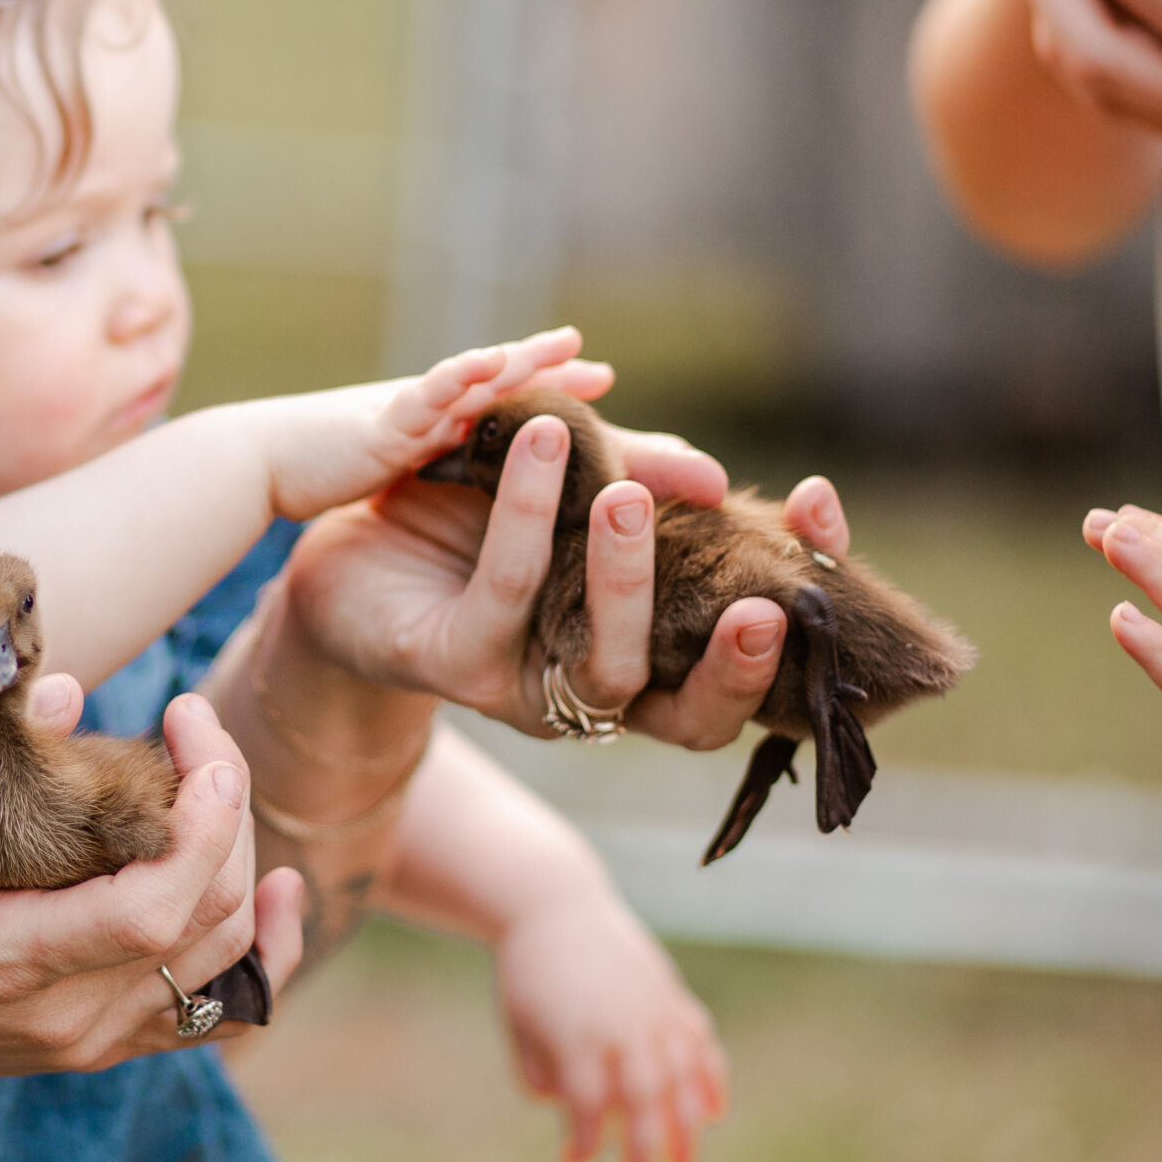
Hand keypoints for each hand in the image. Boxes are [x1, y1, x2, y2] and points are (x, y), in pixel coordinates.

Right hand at [0, 679, 304, 1128]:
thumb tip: (67, 693)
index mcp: (1, 960)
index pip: (153, 907)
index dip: (204, 817)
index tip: (190, 724)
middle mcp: (60, 1017)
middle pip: (206, 918)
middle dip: (225, 805)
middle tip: (190, 723)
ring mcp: (85, 1041)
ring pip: (224, 956)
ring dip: (241, 855)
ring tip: (210, 774)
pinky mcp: (96, 1046)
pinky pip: (215, 1009)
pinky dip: (262, 949)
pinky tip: (280, 889)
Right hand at [259, 326, 612, 521]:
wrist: (252, 462)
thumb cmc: (308, 466)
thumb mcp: (380, 463)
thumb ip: (417, 457)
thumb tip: (449, 466)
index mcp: (430, 423)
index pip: (498, 399)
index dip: (546, 386)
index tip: (596, 378)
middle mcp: (424, 409)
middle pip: (499, 383)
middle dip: (550, 373)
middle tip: (601, 366)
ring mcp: (404, 413)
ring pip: (473, 380)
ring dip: (519, 363)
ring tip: (566, 347)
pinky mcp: (380, 426)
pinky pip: (425, 396)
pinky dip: (457, 376)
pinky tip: (489, 362)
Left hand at [283, 411, 850, 748]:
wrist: (341, 549)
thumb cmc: (468, 527)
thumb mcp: (565, 496)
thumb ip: (635, 482)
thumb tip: (715, 477)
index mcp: (650, 652)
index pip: (750, 646)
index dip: (801, 586)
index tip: (820, 503)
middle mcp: (600, 689)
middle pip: (697, 713)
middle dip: (736, 660)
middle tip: (760, 596)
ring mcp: (530, 689)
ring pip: (606, 667)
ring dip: (624, 580)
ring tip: (625, 492)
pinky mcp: (454, 667)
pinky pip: (506, 598)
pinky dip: (527, 521)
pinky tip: (541, 448)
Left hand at [496, 892, 726, 1161]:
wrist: (555, 905)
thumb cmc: (528, 973)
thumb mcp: (517, 1024)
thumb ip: (537, 1074)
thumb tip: (569, 1110)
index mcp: (575, 1032)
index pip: (586, 1104)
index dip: (582, 1139)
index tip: (570, 1160)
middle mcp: (620, 1023)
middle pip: (643, 1098)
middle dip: (642, 1149)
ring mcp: (652, 1007)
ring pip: (682, 1076)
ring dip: (685, 1126)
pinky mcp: (669, 993)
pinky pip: (700, 1042)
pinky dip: (711, 1078)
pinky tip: (712, 1112)